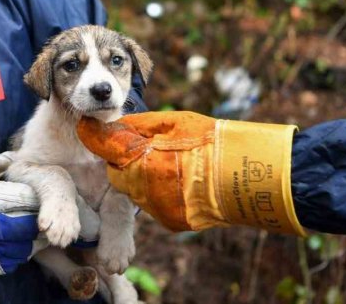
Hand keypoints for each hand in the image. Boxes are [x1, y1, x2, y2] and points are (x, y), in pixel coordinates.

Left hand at [77, 111, 304, 235]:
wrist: (248, 176)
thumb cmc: (210, 141)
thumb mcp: (172, 123)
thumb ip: (137, 126)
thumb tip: (113, 124)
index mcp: (139, 161)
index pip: (105, 153)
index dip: (104, 142)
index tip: (97, 133)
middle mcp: (142, 189)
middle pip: (119, 174)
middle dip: (127, 161)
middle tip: (149, 148)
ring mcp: (157, 209)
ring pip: (137, 190)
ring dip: (145, 177)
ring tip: (172, 163)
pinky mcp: (172, 221)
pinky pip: (156, 204)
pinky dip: (162, 192)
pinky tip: (182, 180)